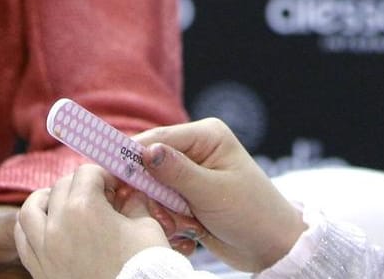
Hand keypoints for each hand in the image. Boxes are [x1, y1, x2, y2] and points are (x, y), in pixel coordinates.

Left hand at [15, 166, 165, 278]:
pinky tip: (48, 226)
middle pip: (61, 186)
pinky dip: (31, 226)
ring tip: (65, 204)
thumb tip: (130, 192)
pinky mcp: (38, 270)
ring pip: (31, 208)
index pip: (87, 173)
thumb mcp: (147, 228)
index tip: (117, 187)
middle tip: (102, 198)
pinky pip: (22, 238)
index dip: (105, 176)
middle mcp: (57, 224)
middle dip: (82, 186)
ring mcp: (43, 249)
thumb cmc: (144, 268)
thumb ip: (135, 202)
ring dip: (47, 200)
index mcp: (84, 208)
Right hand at [130, 119, 306, 273]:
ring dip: (164, 210)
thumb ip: (177, 172)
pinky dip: (169, 220)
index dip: (133, 156)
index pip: (158, 138)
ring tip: (187, 225)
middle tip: (166, 213)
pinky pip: (162, 205)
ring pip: (153, 188)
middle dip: (154, 192)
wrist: (272, 247)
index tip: (112, 174)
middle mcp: (196, 149)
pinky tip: (190, 231)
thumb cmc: (252, 214)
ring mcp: (191, 174)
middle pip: (150, 164)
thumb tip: (146, 151)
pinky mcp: (188, 197)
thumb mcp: (213, 192)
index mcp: (206, 135)